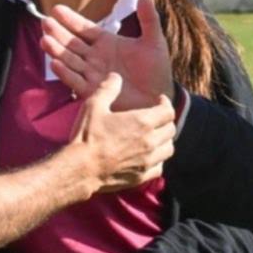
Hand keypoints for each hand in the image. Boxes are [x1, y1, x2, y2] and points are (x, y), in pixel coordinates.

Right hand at [43, 0, 174, 110]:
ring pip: (70, 60)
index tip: (56, 9)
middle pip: (72, 43)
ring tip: (45, 40)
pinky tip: (55, 63)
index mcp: (107, 43)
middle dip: (58, 33)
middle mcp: (96, 58)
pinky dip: (66, 73)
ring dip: (57, 51)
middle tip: (45, 21)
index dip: (71, 19)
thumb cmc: (156, 70)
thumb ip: (148, 19)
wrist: (160, 98)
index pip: (85, 29)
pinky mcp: (94, 92)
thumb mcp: (154, 42)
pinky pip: (76, 81)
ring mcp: (93, 74)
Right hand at [69, 72, 175, 193]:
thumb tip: (116, 76)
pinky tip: (148, 157)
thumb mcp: (94, 105)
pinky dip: (158, 160)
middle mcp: (150, 141)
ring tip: (155, 137)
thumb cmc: (87, 136)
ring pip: (169, 149)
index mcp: (143, 122)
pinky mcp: (141, 176)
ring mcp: (148, 161)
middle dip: (165, 121)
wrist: (81, 168)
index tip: (159, 101)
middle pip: (171, 129)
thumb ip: (108, 88)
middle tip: (156, 118)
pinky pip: (159, 167)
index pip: (168, 111)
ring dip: (164, 141)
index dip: (165, 104)